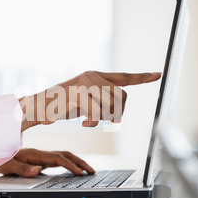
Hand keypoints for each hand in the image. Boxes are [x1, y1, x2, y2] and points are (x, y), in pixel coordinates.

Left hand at [0, 148, 94, 177]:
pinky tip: (73, 169)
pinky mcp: (39, 159)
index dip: (70, 165)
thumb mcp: (6, 166)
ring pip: (63, 156)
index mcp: (33, 154)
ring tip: (87, 170)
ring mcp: (39, 156)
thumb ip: (21, 169)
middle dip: (79, 162)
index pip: (57, 158)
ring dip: (76, 162)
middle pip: (64, 154)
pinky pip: (58, 159)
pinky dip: (69, 163)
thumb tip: (38, 170)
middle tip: (92, 171)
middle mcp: (38, 153)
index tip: (80, 173)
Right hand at [20, 71, 160, 130]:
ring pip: (112, 105)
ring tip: (89, 121)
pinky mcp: (78, 93)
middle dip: (116, 112)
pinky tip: (84, 123)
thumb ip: (101, 100)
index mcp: (96, 76)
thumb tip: (119, 107)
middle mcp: (92, 76)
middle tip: (102, 120)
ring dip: (103, 118)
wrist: (39, 107)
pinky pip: (97, 112)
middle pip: (122, 97)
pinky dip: (93, 122)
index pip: (123, 77)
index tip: (158, 74)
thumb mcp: (85, 101)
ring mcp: (85, 83)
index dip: (142, 77)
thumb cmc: (62, 106)